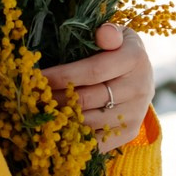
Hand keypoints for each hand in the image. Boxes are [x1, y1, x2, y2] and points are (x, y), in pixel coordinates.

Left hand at [41, 23, 153, 151]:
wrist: (142, 77)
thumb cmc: (118, 51)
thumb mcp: (117, 35)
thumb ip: (109, 33)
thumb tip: (103, 33)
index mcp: (134, 59)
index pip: (93, 71)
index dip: (62, 76)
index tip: (38, 78)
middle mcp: (139, 87)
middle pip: (87, 99)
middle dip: (55, 99)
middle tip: (32, 98)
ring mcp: (135, 113)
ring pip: (89, 122)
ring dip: (61, 120)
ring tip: (40, 113)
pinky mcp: (130, 133)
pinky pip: (97, 142)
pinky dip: (74, 139)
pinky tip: (56, 131)